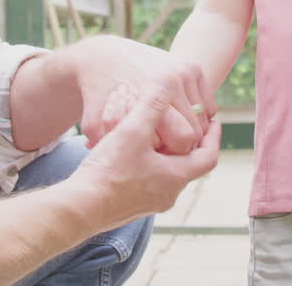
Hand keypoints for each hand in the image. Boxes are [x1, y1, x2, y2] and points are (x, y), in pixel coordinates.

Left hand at [67, 36, 216, 154]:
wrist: (104, 57)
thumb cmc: (98, 96)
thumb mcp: (93, 123)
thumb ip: (107, 147)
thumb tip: (123, 167)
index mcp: (153, 92)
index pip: (183, 139)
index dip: (170, 152)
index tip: (154, 151)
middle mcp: (174, 77)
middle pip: (197, 130)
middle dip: (181, 144)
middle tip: (159, 145)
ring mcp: (186, 70)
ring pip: (204, 119)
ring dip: (189, 131)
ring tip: (165, 133)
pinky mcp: (193, 67)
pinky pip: (208, 106)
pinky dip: (197, 118)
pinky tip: (176, 120)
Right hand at [72, 73, 220, 230]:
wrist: (78, 208)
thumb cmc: (108, 171)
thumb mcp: (133, 131)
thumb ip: (152, 106)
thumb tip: (168, 83)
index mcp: (176, 178)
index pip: (209, 156)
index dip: (213, 136)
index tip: (212, 119)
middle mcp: (168, 195)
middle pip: (189, 165)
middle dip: (188, 142)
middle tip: (185, 121)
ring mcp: (150, 203)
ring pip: (168, 173)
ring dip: (166, 153)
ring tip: (157, 132)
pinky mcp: (132, 206)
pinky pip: (150, 181)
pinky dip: (149, 163)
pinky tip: (132, 150)